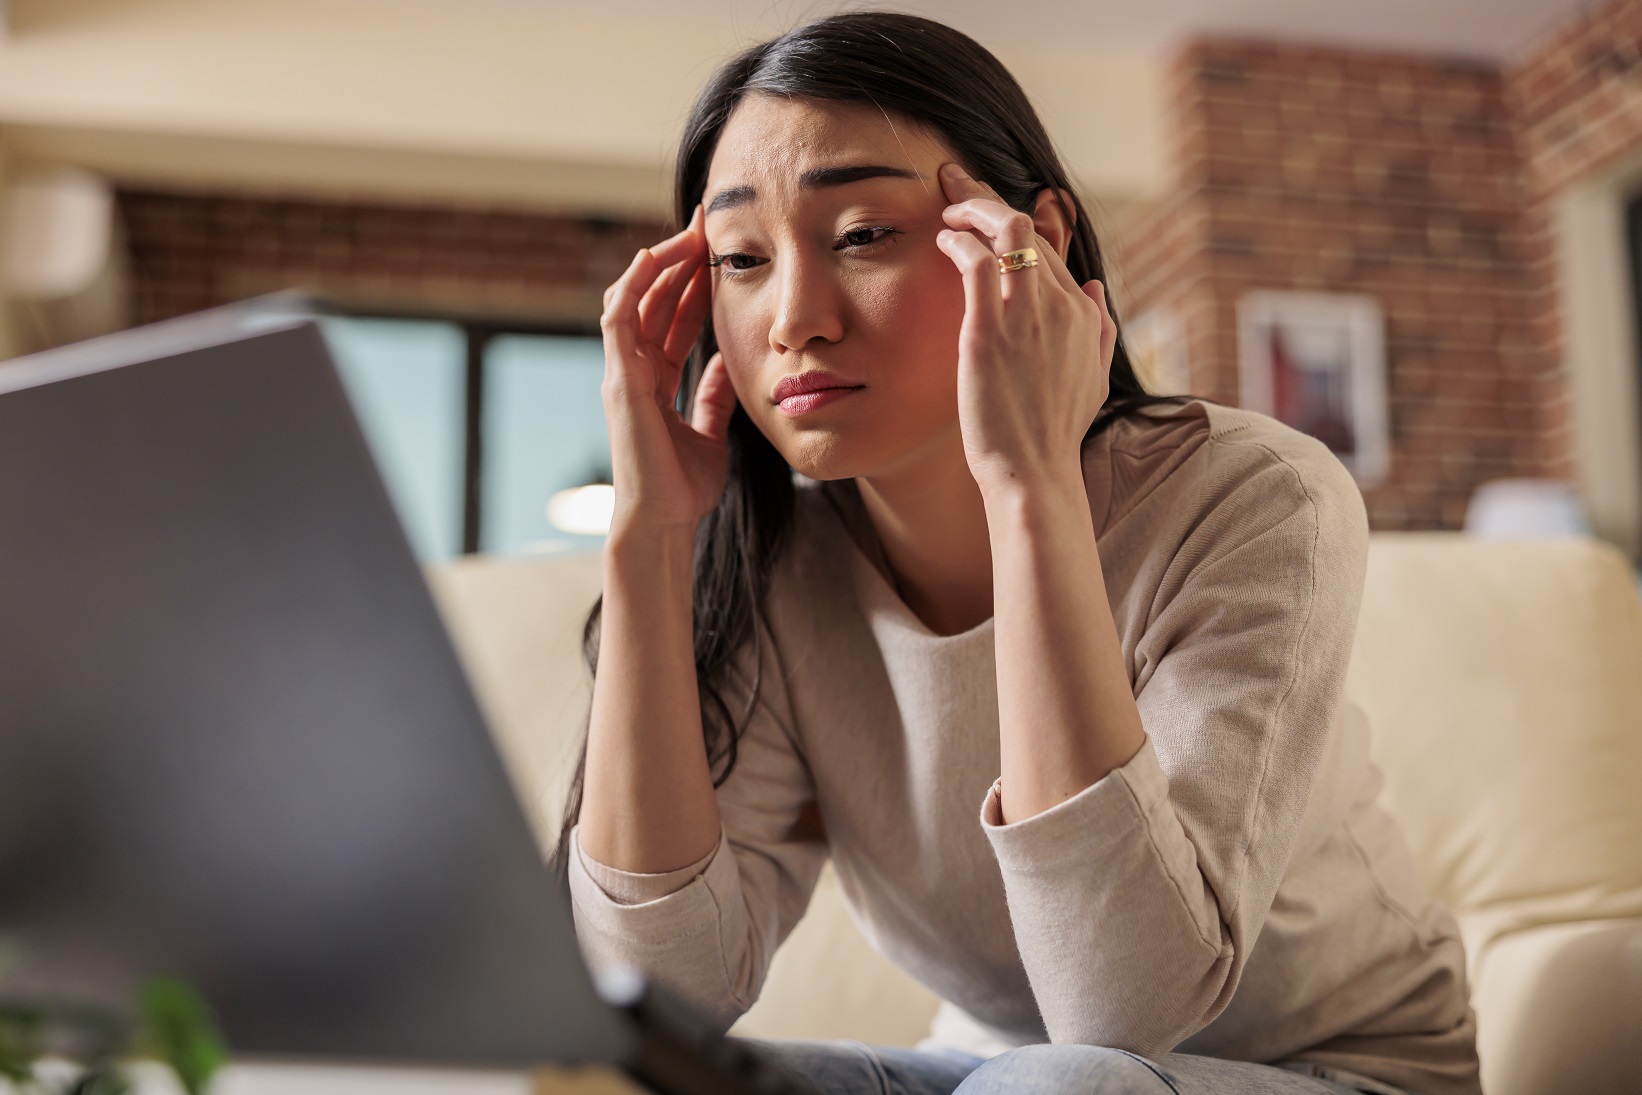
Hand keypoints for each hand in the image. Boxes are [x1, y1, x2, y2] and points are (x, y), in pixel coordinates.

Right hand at [599, 204, 740, 537]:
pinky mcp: (618, 379)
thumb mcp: (711, 435)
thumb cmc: (683, 489)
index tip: (719, 252)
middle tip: (706, 224)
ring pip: (634, 300)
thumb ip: (712, 400)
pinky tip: (654, 256)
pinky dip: (632, 284)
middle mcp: (634, 371)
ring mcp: (622, 373)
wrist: (664, 521)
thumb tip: (724, 368)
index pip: (673, 319)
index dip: (693, 285)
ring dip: (659, 263)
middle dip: (679, 261)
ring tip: (689, 233)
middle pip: (654, 301)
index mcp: (655, 382)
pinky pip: (618, 318)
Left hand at [934, 162, 1116, 492]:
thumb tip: (1096, 289)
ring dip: (972, 207)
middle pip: (1027, 229)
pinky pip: (976, 262)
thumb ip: (1098, 331)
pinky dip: (958, 240)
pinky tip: (941, 240)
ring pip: (1008, 230)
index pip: (1048, 247)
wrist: (1034, 475)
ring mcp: (1027, 317)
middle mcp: (1061, 307)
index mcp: (1082, 315)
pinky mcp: (990, 331)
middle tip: (954, 183)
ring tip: (946, 206)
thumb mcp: (1092, 380)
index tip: (982, 208)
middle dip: (987, 197)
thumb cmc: (1053, 436)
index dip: (1013, 220)